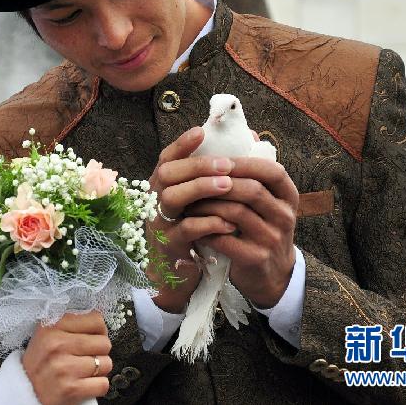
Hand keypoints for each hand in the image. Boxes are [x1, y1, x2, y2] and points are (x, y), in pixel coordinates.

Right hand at [22, 312, 112, 404]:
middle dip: (99, 352)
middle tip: (86, 357)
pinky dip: (97, 386)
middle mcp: (57, 344)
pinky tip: (85, 384)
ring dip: (99, 370)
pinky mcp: (70, 389)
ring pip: (105, 363)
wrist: (24, 391)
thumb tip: (100, 323)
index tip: (93, 337)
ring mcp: (64, 367)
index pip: (95, 320)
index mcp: (52, 326)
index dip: (99, 331)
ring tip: (84, 371)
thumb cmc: (40, 362)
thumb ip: (69, 324)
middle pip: (104, 343)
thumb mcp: (46, 334)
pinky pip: (103, 384)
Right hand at [146, 127, 239, 312]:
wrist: (175, 273)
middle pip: (167, 173)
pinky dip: (207, 223)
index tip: (200, 132)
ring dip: (201, 189)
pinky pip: (185, 230)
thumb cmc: (192, 227)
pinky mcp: (169, 245)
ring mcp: (160, 222)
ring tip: (228, 186)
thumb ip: (215, 173)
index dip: (182, 144)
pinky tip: (228, 221)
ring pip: (171, 198)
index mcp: (164, 184)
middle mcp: (156, 199)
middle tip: (227, 164)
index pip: (167, 157)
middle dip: (197, 166)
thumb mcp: (198, 201)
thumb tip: (249, 139)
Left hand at [185, 157, 298, 307]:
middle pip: (252, 190)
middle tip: (195, 180)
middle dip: (220, 182)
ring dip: (208, 205)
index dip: (245, 163)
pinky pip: (225, 238)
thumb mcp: (269, 200)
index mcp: (288, 197)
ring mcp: (272, 239)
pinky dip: (206, 229)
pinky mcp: (256, 258)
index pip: (272, 171)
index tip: (220, 160)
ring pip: (236, 213)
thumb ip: (257, 171)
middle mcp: (285, 216)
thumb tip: (249, 132)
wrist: (271, 273)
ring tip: (189, 202)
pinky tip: (193, 225)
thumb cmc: (262, 227)